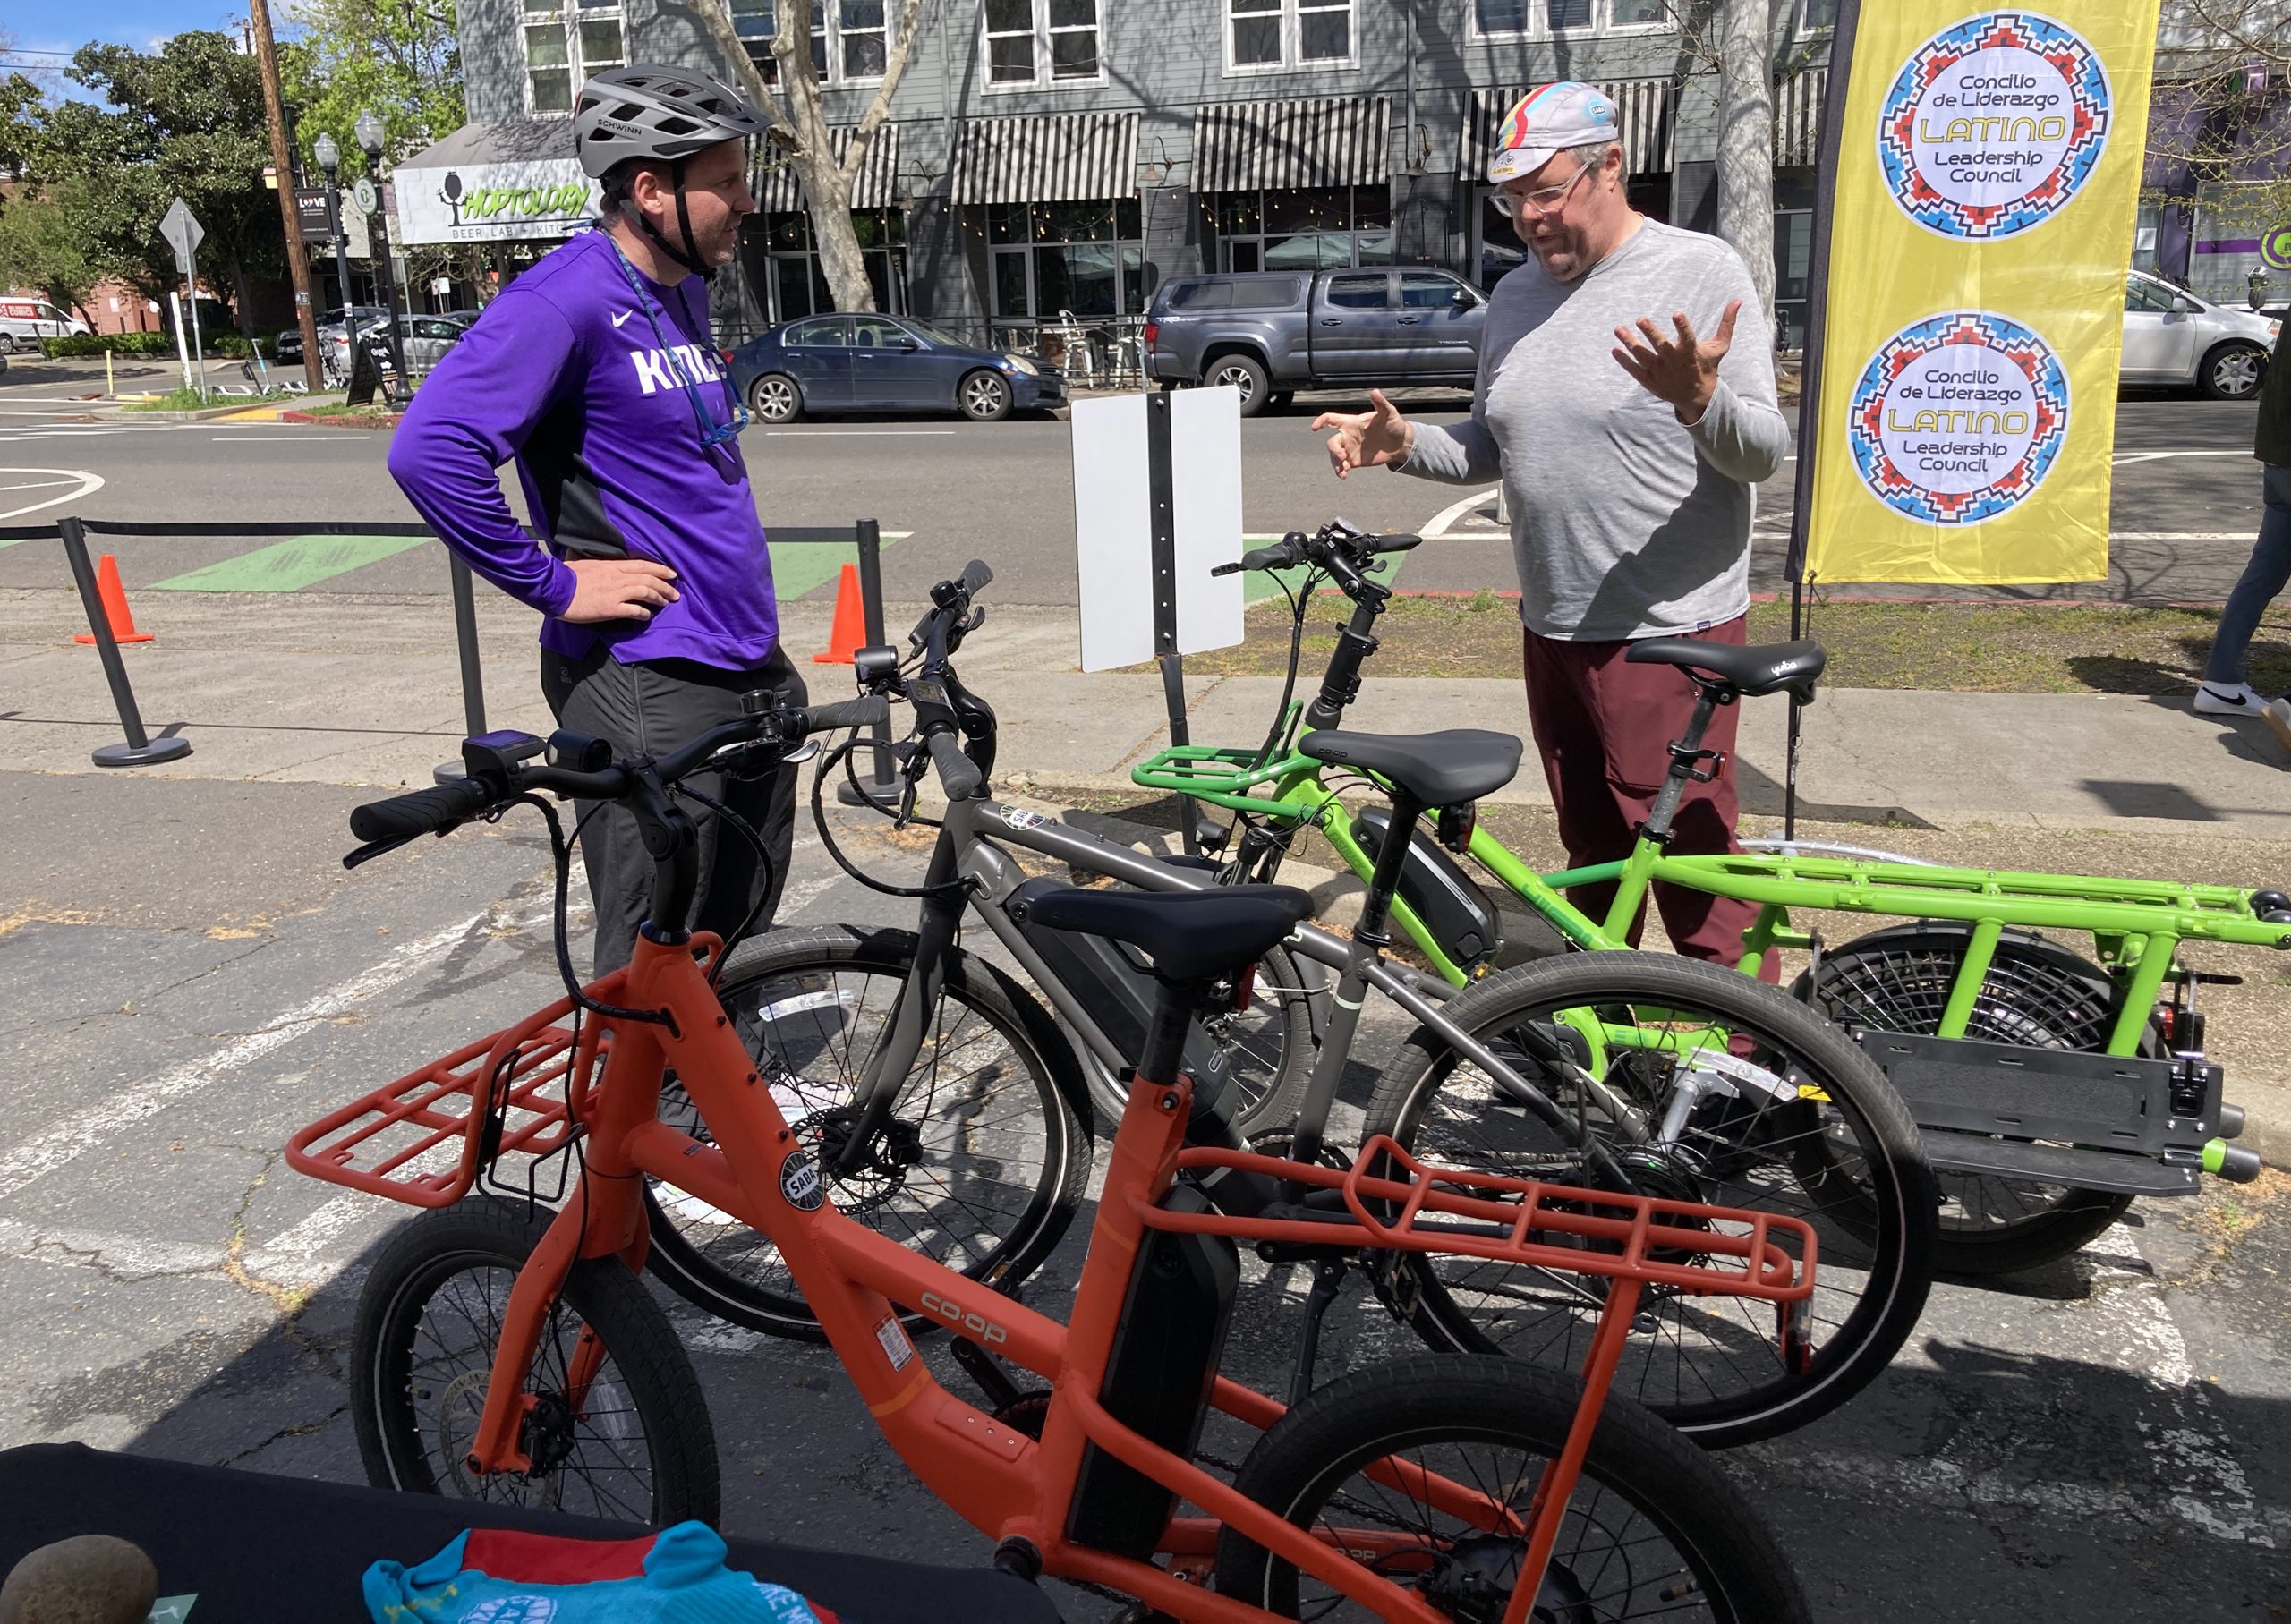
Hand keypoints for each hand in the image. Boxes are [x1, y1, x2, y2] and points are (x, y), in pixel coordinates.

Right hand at [563, 557, 679, 622]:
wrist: (555, 589)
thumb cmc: (566, 576)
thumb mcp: (583, 562)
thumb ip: (595, 561)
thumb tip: (589, 555)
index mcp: (611, 565)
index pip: (642, 565)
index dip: (660, 569)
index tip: (671, 573)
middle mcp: (617, 577)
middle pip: (648, 578)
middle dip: (665, 585)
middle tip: (675, 592)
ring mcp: (615, 592)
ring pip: (645, 592)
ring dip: (659, 597)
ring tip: (667, 603)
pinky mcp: (611, 608)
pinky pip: (634, 610)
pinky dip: (643, 613)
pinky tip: (647, 616)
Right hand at [1312, 388, 1413, 479]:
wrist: (1400, 444)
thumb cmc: (1394, 425)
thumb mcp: (1389, 413)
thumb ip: (1380, 404)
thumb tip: (1375, 392)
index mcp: (1352, 422)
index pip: (1331, 419)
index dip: (1321, 421)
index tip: (1315, 427)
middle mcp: (1348, 436)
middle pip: (1331, 442)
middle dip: (1333, 449)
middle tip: (1342, 456)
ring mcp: (1350, 449)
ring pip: (1334, 456)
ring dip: (1335, 462)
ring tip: (1343, 468)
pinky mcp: (1355, 461)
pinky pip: (1343, 467)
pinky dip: (1340, 471)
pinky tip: (1343, 475)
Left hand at [1612, 299, 1739, 423]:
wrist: (1696, 398)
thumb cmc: (1707, 367)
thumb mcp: (1720, 347)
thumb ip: (1727, 323)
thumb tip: (1738, 300)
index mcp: (1691, 353)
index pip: (1688, 338)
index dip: (1683, 326)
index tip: (1677, 313)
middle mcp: (1674, 363)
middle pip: (1661, 346)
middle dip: (1651, 333)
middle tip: (1640, 318)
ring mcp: (1660, 373)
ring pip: (1643, 356)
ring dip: (1630, 343)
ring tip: (1619, 329)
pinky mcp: (1650, 381)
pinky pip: (1634, 370)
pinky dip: (1624, 361)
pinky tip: (1614, 349)